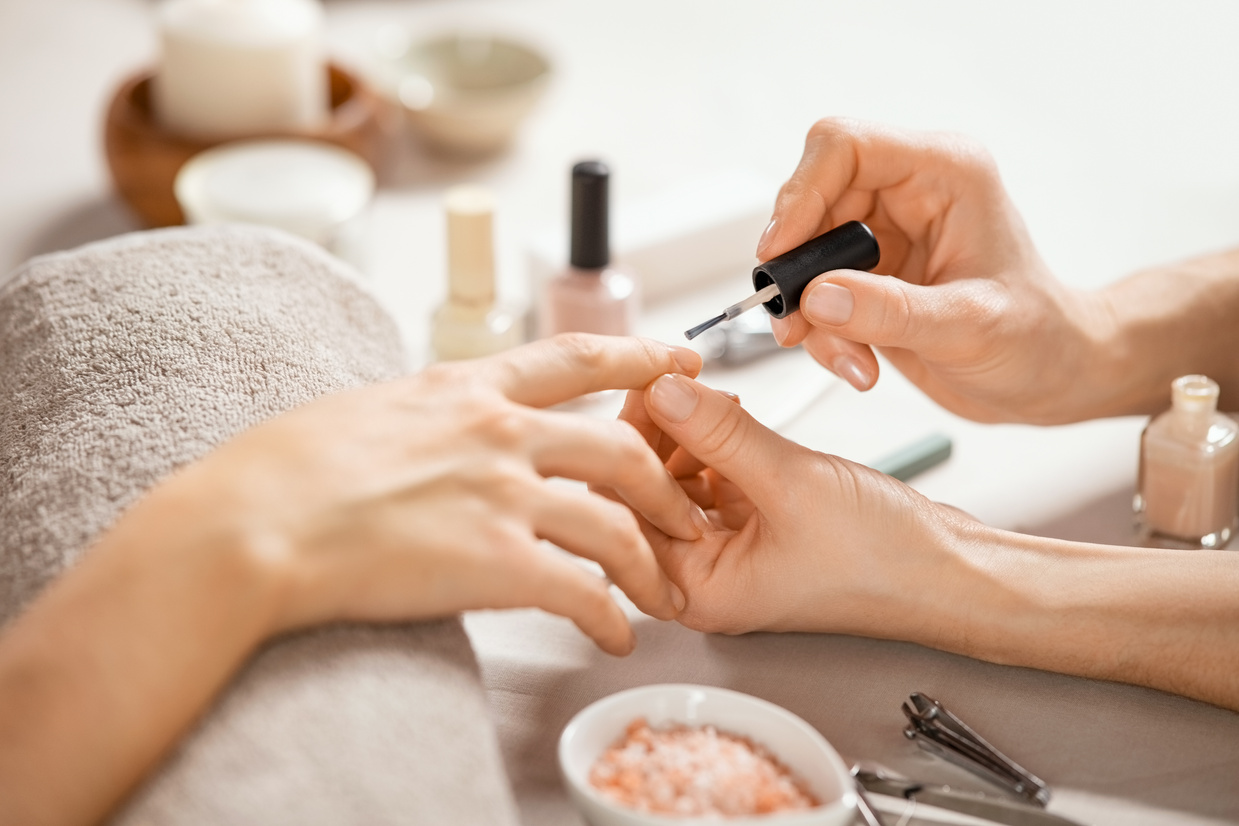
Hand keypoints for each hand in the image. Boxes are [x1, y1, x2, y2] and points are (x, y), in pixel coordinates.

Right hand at [130, 334, 707, 655]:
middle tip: (690, 515)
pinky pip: (583, 590)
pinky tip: (614, 633)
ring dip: (651, 566)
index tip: (683, 360)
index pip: (578, 359)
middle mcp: (499, 432)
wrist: (250, 522)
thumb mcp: (370, 407)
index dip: (642, 357)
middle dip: (669, 486)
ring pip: (618, 522)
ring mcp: (502, 494)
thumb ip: (430, 413)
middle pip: (622, 449)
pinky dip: (610, 615)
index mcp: (467, 388)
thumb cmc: (284, 468)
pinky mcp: (495, 561)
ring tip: (662, 597)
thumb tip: (439, 422)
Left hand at [613, 373, 972, 638]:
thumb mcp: (791, 483)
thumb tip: (662, 390)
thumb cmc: (883, 560)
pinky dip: (718, 443)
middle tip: (676, 381)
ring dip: (689, 433)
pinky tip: (732, 414)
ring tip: (712, 395)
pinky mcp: (755, 524)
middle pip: (645, 492)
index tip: (646, 389)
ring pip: (678, 478)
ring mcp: (729, 549)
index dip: (628, 446)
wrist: (950, 572)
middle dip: (658, 434)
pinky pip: (714, 476)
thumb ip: (720, 435)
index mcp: (696, 590)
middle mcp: (703, 576)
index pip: (625, 511)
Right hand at [759, 118, 1107, 423]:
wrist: (1050, 378)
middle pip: (811, 202)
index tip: (780, 252)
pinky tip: (856, 361)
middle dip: (799, 269)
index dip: (800, 193)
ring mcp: (883, 236)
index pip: (844, 147)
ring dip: (809, 313)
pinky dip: (821, 333)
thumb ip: (891, 310)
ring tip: (847, 356)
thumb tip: (817, 295)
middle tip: (798, 321)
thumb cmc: (1038, 339)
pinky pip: (813, 293)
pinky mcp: (866, 276)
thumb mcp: (969, 327)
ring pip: (804, 255)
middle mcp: (908, 194)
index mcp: (944, 173)